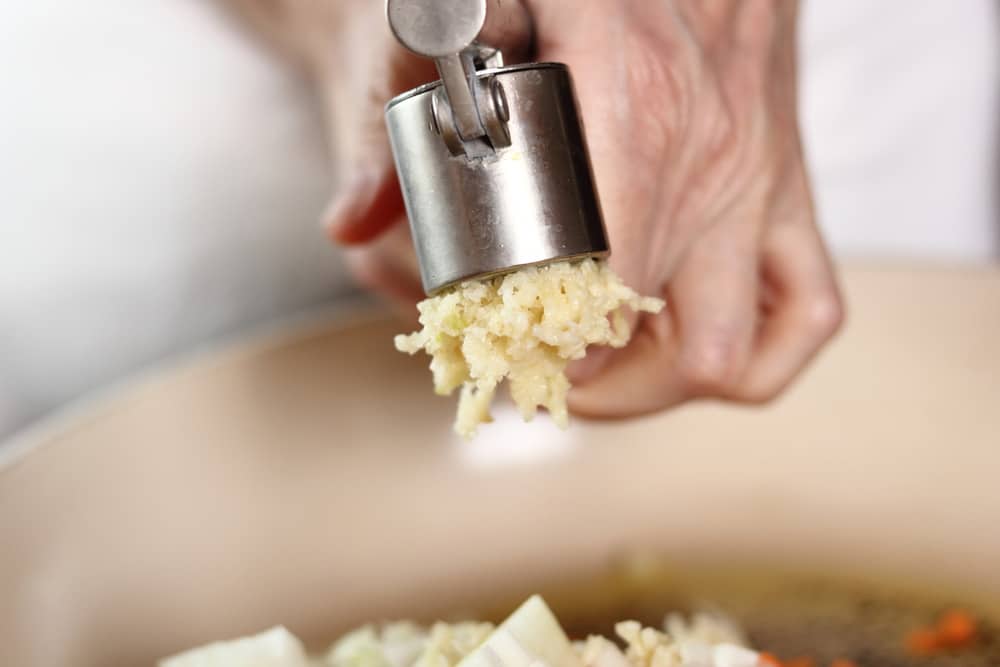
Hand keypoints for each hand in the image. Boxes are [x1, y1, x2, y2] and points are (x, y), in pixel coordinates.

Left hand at [232, 0, 843, 414]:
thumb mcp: (463, 19)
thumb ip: (392, 117)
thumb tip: (348, 229)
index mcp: (630, 90)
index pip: (606, 273)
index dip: (555, 341)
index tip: (511, 347)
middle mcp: (712, 146)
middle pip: (660, 339)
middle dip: (588, 384)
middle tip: (535, 369)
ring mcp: (764, 178)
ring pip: (728, 352)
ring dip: (654, 388)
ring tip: (597, 374)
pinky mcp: (793, 195)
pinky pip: (807, 313)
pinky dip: (752, 360)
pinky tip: (686, 350)